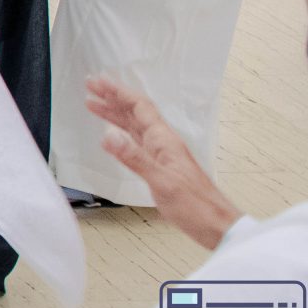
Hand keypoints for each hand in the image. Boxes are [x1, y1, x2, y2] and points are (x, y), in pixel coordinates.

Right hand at [85, 75, 241, 249]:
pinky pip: (137, 141)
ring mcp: (162, 154)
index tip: (99, 82)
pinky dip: (121, 132)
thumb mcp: (162, 182)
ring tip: (94, 104)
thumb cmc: (196, 205)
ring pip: (134, 126)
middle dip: (112, 97)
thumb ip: (135, 158)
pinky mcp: (160, 166)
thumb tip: (108, 136)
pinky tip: (113, 135)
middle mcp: (163, 143)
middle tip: (90, 86)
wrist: (216, 225)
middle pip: (135, 113)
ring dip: (114, 113)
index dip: (118, 92)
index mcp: (165, 141)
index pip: (139, 107)